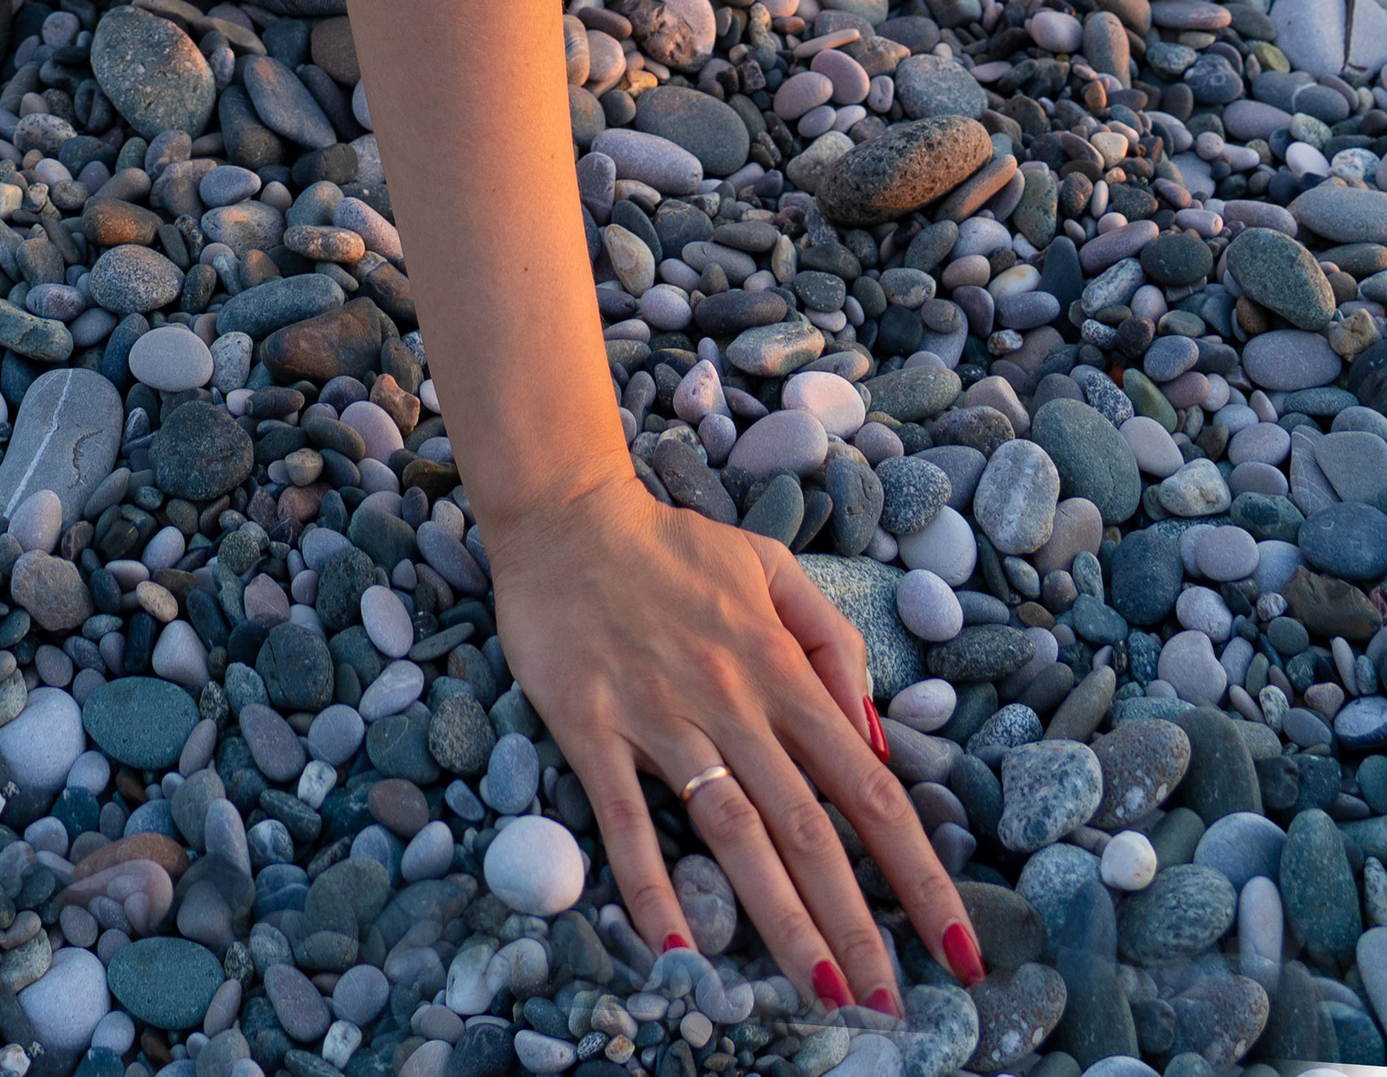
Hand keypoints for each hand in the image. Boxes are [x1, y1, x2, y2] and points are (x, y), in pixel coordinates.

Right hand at [486, 475, 977, 1011]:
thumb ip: (830, 642)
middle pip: (809, 828)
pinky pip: (623, 818)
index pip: (869, 786)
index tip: (957, 944)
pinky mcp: (590, 726)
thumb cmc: (673, 547)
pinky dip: (650, 886)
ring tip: (820, 992)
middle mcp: (732, 701)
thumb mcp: (771, 569)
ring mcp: (660, 717)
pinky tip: (678, 952)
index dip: (919, 870)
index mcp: (780, 670)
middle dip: (858, 925)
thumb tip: (873, 737)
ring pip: (733, 832)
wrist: (564, 513)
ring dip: (780, 919)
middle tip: (891, 1008)